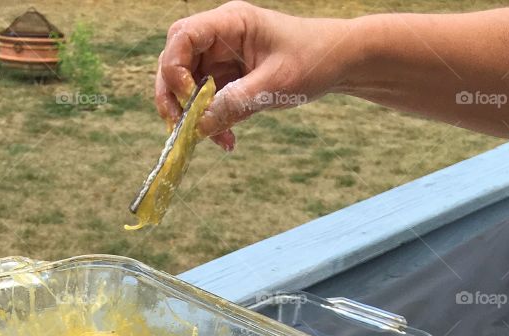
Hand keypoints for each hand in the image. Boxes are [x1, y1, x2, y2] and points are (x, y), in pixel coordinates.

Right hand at [155, 2, 356, 147]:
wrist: (337, 63)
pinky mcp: (226, 81)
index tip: (189, 100)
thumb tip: (199, 127)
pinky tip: (226, 140)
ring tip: (214, 138)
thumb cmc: (312, 59)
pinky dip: (209, 124)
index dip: (174, 69)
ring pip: (185, 87)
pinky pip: (205, 104)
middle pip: (173, 61)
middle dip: (172, 97)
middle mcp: (219, 38)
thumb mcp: (275, 84)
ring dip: (192, 117)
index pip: (183, 37)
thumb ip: (236, 103)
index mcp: (230, 23)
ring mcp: (220, 59)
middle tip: (182, 128)